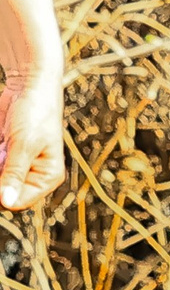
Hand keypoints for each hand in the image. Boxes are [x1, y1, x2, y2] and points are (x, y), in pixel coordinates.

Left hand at [0, 67, 60, 209]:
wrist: (28, 87)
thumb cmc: (35, 114)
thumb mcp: (23, 145)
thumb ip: (13, 173)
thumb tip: (6, 202)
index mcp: (46, 178)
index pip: (18, 200)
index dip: (1, 196)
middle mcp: (31, 175)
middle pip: (4, 191)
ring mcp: (15, 164)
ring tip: (0, 143)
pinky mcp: (3, 154)